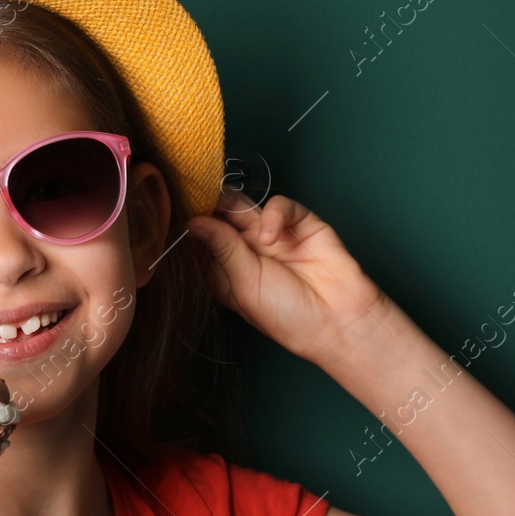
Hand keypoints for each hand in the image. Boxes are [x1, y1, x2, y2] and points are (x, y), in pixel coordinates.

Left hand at [187, 188, 389, 366]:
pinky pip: (281, 206)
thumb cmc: (287, 316)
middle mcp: (246, 250)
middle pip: (220, 217)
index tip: (176, 210)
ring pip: (245, 206)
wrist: (338, 322)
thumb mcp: (245, 284)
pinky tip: (270, 237)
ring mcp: (273, 235)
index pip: (202, 239)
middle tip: (195, 193)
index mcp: (226, 270)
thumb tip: (193, 222)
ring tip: (224, 209)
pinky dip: (273, 215)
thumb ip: (222, 248)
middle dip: (208, 204)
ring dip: (233, 204)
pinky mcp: (300, 223)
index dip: (191, 224)